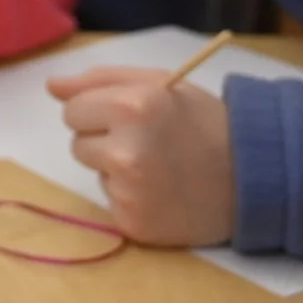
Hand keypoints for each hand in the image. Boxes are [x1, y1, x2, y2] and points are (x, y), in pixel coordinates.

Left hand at [45, 68, 233, 245]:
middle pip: (78, 143)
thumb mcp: (160, 84)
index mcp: (133, 106)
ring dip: (114, 168)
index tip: (128, 116)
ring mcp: (129, 191)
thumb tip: (51, 87)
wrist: (251, 175)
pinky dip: (130, 196)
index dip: (99, 110)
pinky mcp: (132, 222)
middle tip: (147, 141)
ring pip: (93, 172)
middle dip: (104, 139)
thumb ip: (101, 79)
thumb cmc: (203, 122)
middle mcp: (127, 150)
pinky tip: (161, 190)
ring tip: (157, 164)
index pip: (73, 109)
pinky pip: (110, 202)